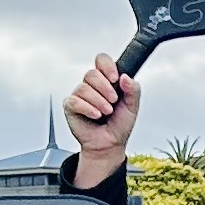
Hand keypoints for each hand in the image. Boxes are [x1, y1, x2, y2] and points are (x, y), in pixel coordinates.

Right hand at [64, 52, 139, 181]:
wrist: (110, 144)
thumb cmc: (118, 125)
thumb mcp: (132, 107)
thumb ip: (133, 90)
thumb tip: (126, 77)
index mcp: (106, 81)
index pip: (101, 60)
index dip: (107, 66)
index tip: (115, 78)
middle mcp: (92, 86)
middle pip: (91, 73)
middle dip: (105, 88)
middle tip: (113, 101)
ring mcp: (80, 95)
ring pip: (84, 87)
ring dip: (99, 101)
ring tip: (106, 112)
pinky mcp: (71, 106)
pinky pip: (75, 101)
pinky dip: (88, 108)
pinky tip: (95, 115)